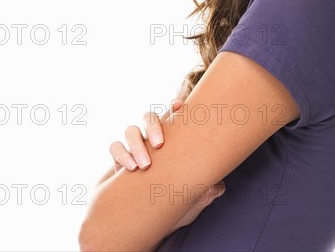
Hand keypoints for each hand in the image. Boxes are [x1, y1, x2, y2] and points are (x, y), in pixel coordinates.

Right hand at [108, 96, 225, 233]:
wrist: (142, 230)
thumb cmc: (169, 211)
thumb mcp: (189, 203)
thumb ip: (204, 194)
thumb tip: (219, 187)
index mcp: (171, 145)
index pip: (172, 118)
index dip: (174, 108)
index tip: (179, 104)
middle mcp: (151, 143)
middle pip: (149, 117)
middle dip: (153, 126)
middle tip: (159, 144)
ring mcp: (133, 150)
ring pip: (131, 131)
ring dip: (136, 144)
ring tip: (144, 165)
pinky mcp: (117, 162)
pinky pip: (115, 147)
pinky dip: (120, 154)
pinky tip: (129, 169)